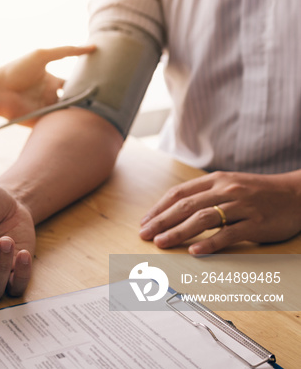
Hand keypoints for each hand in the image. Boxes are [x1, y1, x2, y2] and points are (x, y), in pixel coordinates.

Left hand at [0, 45, 95, 121]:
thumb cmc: (17, 70)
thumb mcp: (43, 55)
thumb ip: (67, 51)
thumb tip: (92, 47)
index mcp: (50, 80)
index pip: (72, 83)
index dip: (86, 83)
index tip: (103, 84)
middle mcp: (49, 95)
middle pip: (73, 99)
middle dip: (86, 101)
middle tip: (105, 101)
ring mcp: (45, 109)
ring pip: (68, 113)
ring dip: (80, 113)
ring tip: (100, 113)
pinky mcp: (40, 122)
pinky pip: (58, 124)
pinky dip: (69, 124)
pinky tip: (84, 122)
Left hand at [139, 170, 300, 254]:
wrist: (297, 194)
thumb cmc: (259, 192)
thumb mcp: (230, 185)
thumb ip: (205, 194)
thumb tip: (175, 209)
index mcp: (216, 180)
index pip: (179, 193)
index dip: (159, 208)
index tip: (145, 222)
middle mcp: (226, 190)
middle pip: (186, 206)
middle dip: (161, 221)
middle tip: (145, 234)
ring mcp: (242, 206)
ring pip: (203, 218)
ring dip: (178, 231)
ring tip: (162, 243)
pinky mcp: (256, 223)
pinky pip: (229, 233)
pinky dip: (210, 243)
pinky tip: (194, 250)